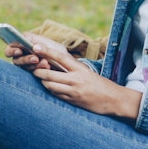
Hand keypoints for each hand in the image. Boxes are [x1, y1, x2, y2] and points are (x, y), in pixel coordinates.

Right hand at [5, 32, 60, 70]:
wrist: (66, 63)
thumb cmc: (55, 50)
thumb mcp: (47, 43)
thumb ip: (35, 41)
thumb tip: (26, 42)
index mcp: (22, 46)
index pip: (10, 48)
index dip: (12, 50)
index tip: (19, 51)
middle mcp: (22, 57)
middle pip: (16, 60)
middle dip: (26, 59)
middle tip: (35, 58)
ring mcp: (27, 67)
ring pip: (24, 67)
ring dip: (35, 65)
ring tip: (46, 62)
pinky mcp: (33, 75)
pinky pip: (33, 73)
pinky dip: (40, 70)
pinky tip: (48, 66)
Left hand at [26, 37, 142, 119]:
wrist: (114, 99)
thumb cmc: (101, 84)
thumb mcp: (87, 72)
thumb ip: (73, 68)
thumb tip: (56, 62)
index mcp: (80, 69)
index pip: (59, 57)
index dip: (46, 51)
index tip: (35, 47)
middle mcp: (75, 80)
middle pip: (49, 75)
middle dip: (38, 72)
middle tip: (34, 69)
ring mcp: (73, 92)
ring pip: (50, 86)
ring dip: (44, 82)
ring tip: (42, 79)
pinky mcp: (73, 101)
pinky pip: (56, 95)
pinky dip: (52, 90)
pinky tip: (52, 88)